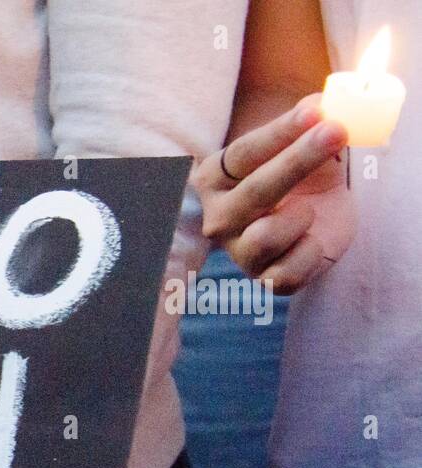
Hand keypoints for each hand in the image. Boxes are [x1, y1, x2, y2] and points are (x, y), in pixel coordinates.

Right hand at [193, 94, 355, 294]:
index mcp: (214, 179)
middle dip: (298, 160)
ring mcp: (238, 251)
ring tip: (308, 211)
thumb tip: (319, 105)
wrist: (318, 213)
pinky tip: (312, 239)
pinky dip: (309, 254)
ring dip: (299, 218)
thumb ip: (306, 123)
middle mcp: (218, 216)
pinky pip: (287, 274)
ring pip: (265, 238)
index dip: (281, 132)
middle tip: (337, 131)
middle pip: (255, 192)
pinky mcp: (264, 278)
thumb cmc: (301, 173)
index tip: (316, 111)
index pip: (244, 153)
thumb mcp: (301, 142)